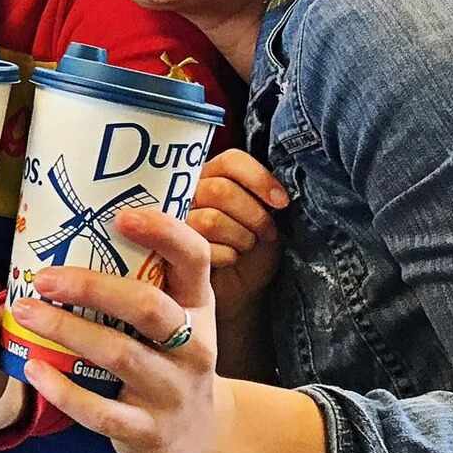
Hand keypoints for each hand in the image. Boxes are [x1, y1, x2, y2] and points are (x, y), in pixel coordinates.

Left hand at [8, 207, 228, 452]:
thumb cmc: (170, 360)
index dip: (164, 232)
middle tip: (42, 277)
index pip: (194, 259)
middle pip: (146, 306)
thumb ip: (144, 281)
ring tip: (25, 312)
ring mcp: (171, 390)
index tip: (121, 216)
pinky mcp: (148, 431)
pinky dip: (62, 390)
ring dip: (66, 330)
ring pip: (118, 354)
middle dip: (91, 287)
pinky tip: (32, 368)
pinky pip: (101, 412)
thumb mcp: (177, 318)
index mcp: (198, 307)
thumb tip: (72, 226)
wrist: (203, 438)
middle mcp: (192, 346)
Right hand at [190, 150, 287, 324]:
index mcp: (212, 175)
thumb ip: (265, 198)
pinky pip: (202, 247)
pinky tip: (228, 261)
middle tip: (264, 233)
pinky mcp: (170, 246)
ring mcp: (176, 218)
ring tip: (245, 247)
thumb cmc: (254, 252)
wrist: (242, 291)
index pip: (231, 161)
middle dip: (254, 216)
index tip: (281, 202)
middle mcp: (189, 191)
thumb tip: (278, 194)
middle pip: (221, 190)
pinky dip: (226, 257)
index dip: (258, 178)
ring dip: (241, 238)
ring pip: (211, 219)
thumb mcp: (267, 219)